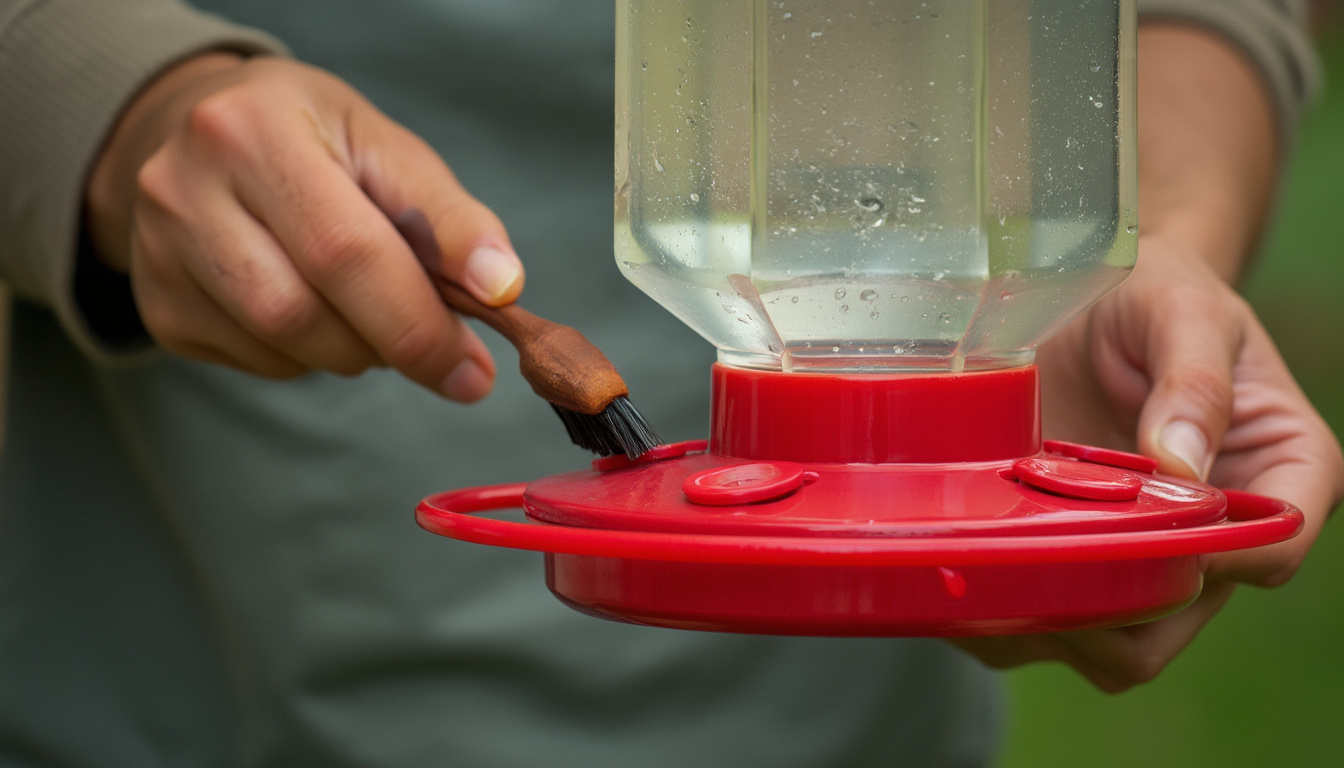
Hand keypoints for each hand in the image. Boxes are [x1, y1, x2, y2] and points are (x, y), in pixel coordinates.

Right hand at [85, 53, 524, 400]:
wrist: (204, 135)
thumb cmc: (317, 143)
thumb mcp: (389, 152)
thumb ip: (451, 220)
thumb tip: (502, 288)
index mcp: (255, 131)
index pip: (345, 250)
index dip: (417, 322)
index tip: (474, 370)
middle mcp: (185, 189)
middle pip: (301, 312)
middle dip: (389, 345)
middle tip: (440, 351)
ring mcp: (159, 253)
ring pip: (279, 347)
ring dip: (351, 351)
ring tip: (370, 309)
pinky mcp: (159, 306)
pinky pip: (257, 363)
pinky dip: (309, 357)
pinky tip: (318, 312)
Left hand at [954, 235, 1343, 691]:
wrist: (1086, 294)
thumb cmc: (1153, 292)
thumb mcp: (1181, 308)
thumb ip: (1192, 379)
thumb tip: (1180, 463)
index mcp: (1278, 473)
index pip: (1272, 547)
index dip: (1212, 557)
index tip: (1137, 522)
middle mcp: (1213, 535)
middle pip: (1178, 621)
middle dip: (1110, 612)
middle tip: (1035, 558)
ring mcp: (1140, 556)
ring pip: (1110, 647)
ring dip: (1049, 622)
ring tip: (988, 563)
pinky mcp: (1075, 559)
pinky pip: (1047, 624)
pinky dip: (1006, 612)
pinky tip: (965, 567)